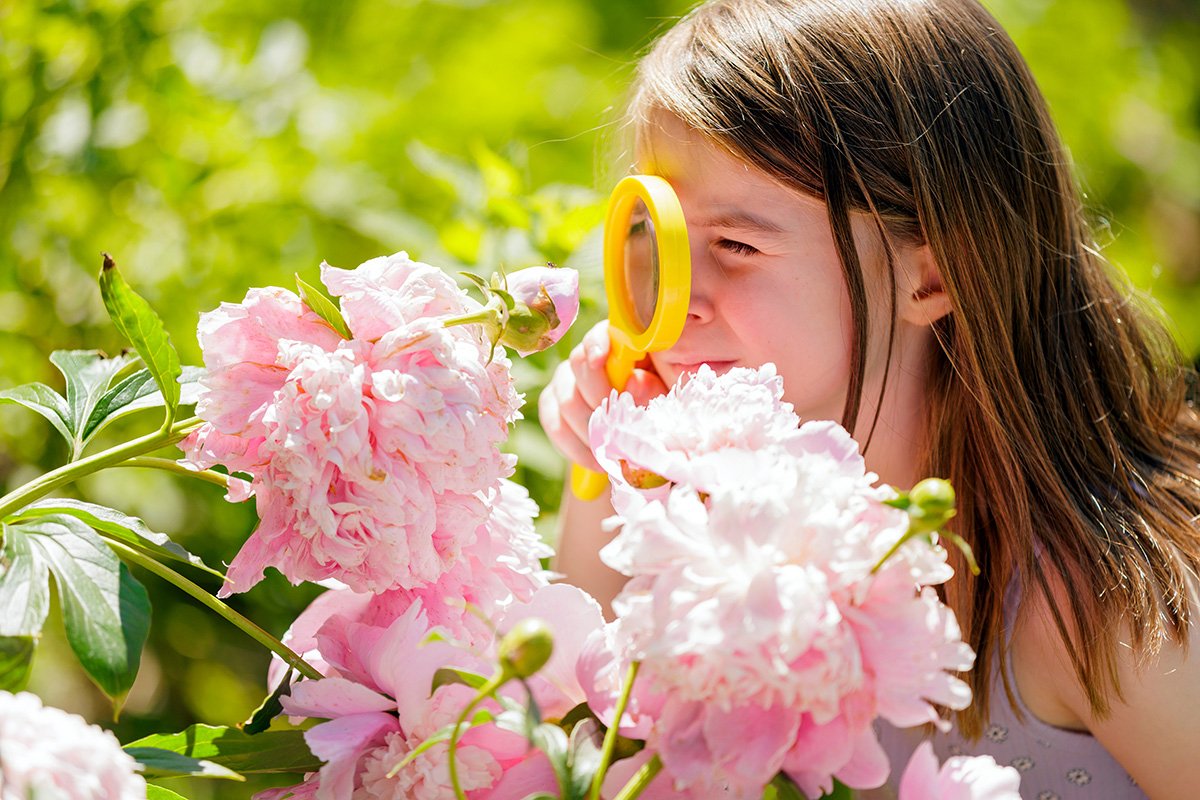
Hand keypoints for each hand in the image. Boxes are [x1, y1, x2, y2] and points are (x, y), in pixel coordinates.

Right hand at [538, 320, 667, 470]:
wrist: (642, 443)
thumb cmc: (663, 413)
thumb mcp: (667, 401)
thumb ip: (653, 389)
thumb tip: (632, 384)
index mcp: (624, 346)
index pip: (603, 332)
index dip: (597, 343)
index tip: (599, 360)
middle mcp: (591, 355)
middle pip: (578, 363)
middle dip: (597, 399)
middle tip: (616, 425)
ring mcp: (568, 378)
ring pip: (564, 397)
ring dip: (588, 429)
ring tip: (611, 452)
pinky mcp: (553, 404)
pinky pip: (553, 421)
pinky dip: (573, 445)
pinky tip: (594, 459)